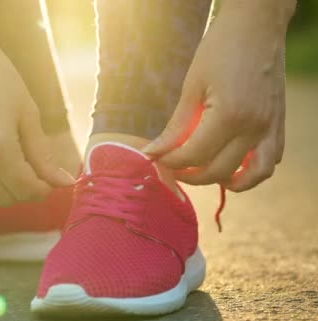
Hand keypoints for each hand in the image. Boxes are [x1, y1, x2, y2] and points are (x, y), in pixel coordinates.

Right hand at [0, 0, 72, 205]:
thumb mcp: (28, 115)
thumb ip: (43, 155)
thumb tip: (63, 182)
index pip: (26, 189)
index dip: (44, 189)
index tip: (51, 179)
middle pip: (5, 198)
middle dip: (25, 190)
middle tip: (35, 172)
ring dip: (3, 189)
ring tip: (13, 167)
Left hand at [143, 0, 294, 191]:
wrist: (256, 26)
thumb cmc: (219, 50)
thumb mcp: (191, 88)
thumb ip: (175, 127)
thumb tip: (154, 153)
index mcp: (230, 116)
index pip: (194, 156)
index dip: (170, 161)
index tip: (155, 158)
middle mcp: (255, 127)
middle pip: (219, 171)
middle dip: (190, 175)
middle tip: (172, 167)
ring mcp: (271, 128)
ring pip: (253, 176)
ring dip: (226, 182)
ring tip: (202, 173)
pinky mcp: (279, 124)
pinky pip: (271, 161)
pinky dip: (252, 171)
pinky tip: (231, 164)